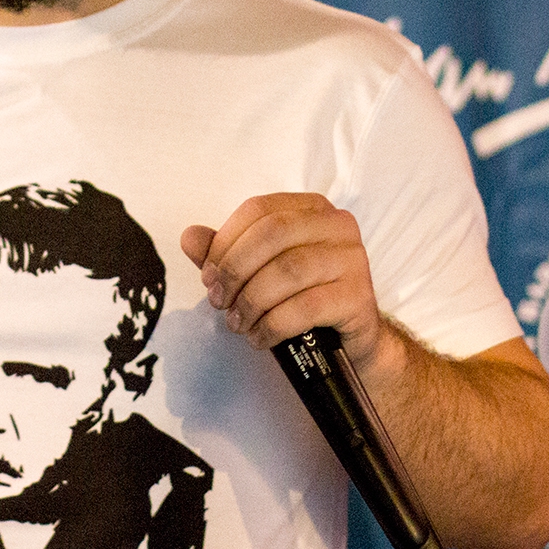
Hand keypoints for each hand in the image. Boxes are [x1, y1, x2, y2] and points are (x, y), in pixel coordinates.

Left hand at [182, 193, 397, 375]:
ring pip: (288, 271)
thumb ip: (226, 252)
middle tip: (218, 302)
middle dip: (235, 270)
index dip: (224, 242)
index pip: (258, 210)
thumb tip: (190, 238)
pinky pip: (305, 307)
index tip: (208, 275)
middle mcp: (337, 225)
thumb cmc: (302, 297)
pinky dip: (272, 325)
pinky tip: (259, 337)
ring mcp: (352, 259)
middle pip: (272, 235)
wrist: (350, 339)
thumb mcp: (260, 270)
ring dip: (251, 301)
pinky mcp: (358, 296)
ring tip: (237, 323)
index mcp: (311, 208)